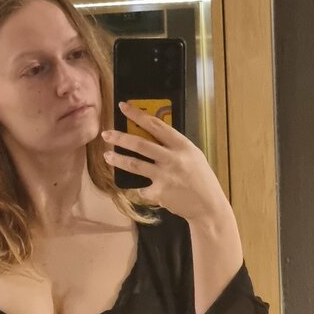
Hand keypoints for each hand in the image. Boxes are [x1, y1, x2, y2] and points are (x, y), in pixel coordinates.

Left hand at [101, 101, 230, 223]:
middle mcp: (172, 158)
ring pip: (134, 164)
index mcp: (182, 145)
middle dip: (120, 137)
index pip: (156, 125)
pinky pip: (141, 188)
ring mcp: (164, 176)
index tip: (123, 107)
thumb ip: (174, 147)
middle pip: (140, 144)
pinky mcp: (158, 193)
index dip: (137, 115)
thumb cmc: (201, 179)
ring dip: (118, 159)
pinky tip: (137, 188)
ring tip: (107, 156)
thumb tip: (152, 136)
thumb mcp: (193, 156)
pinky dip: (138, 188)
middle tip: (105, 134)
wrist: (208, 206)